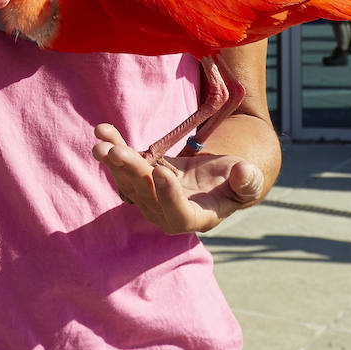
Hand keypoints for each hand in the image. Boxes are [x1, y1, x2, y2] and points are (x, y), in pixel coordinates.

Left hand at [93, 123, 265, 233]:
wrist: (218, 179)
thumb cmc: (238, 183)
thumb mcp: (248, 182)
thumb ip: (247, 182)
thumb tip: (242, 172)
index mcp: (197, 218)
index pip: (178, 214)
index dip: (169, 196)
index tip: (161, 173)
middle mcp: (168, 214)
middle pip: (146, 195)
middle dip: (131, 172)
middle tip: (117, 152)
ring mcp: (151, 198)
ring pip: (129, 181)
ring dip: (114, 161)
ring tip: (102, 141)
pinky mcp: (142, 180)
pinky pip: (125, 166)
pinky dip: (114, 148)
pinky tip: (103, 131)